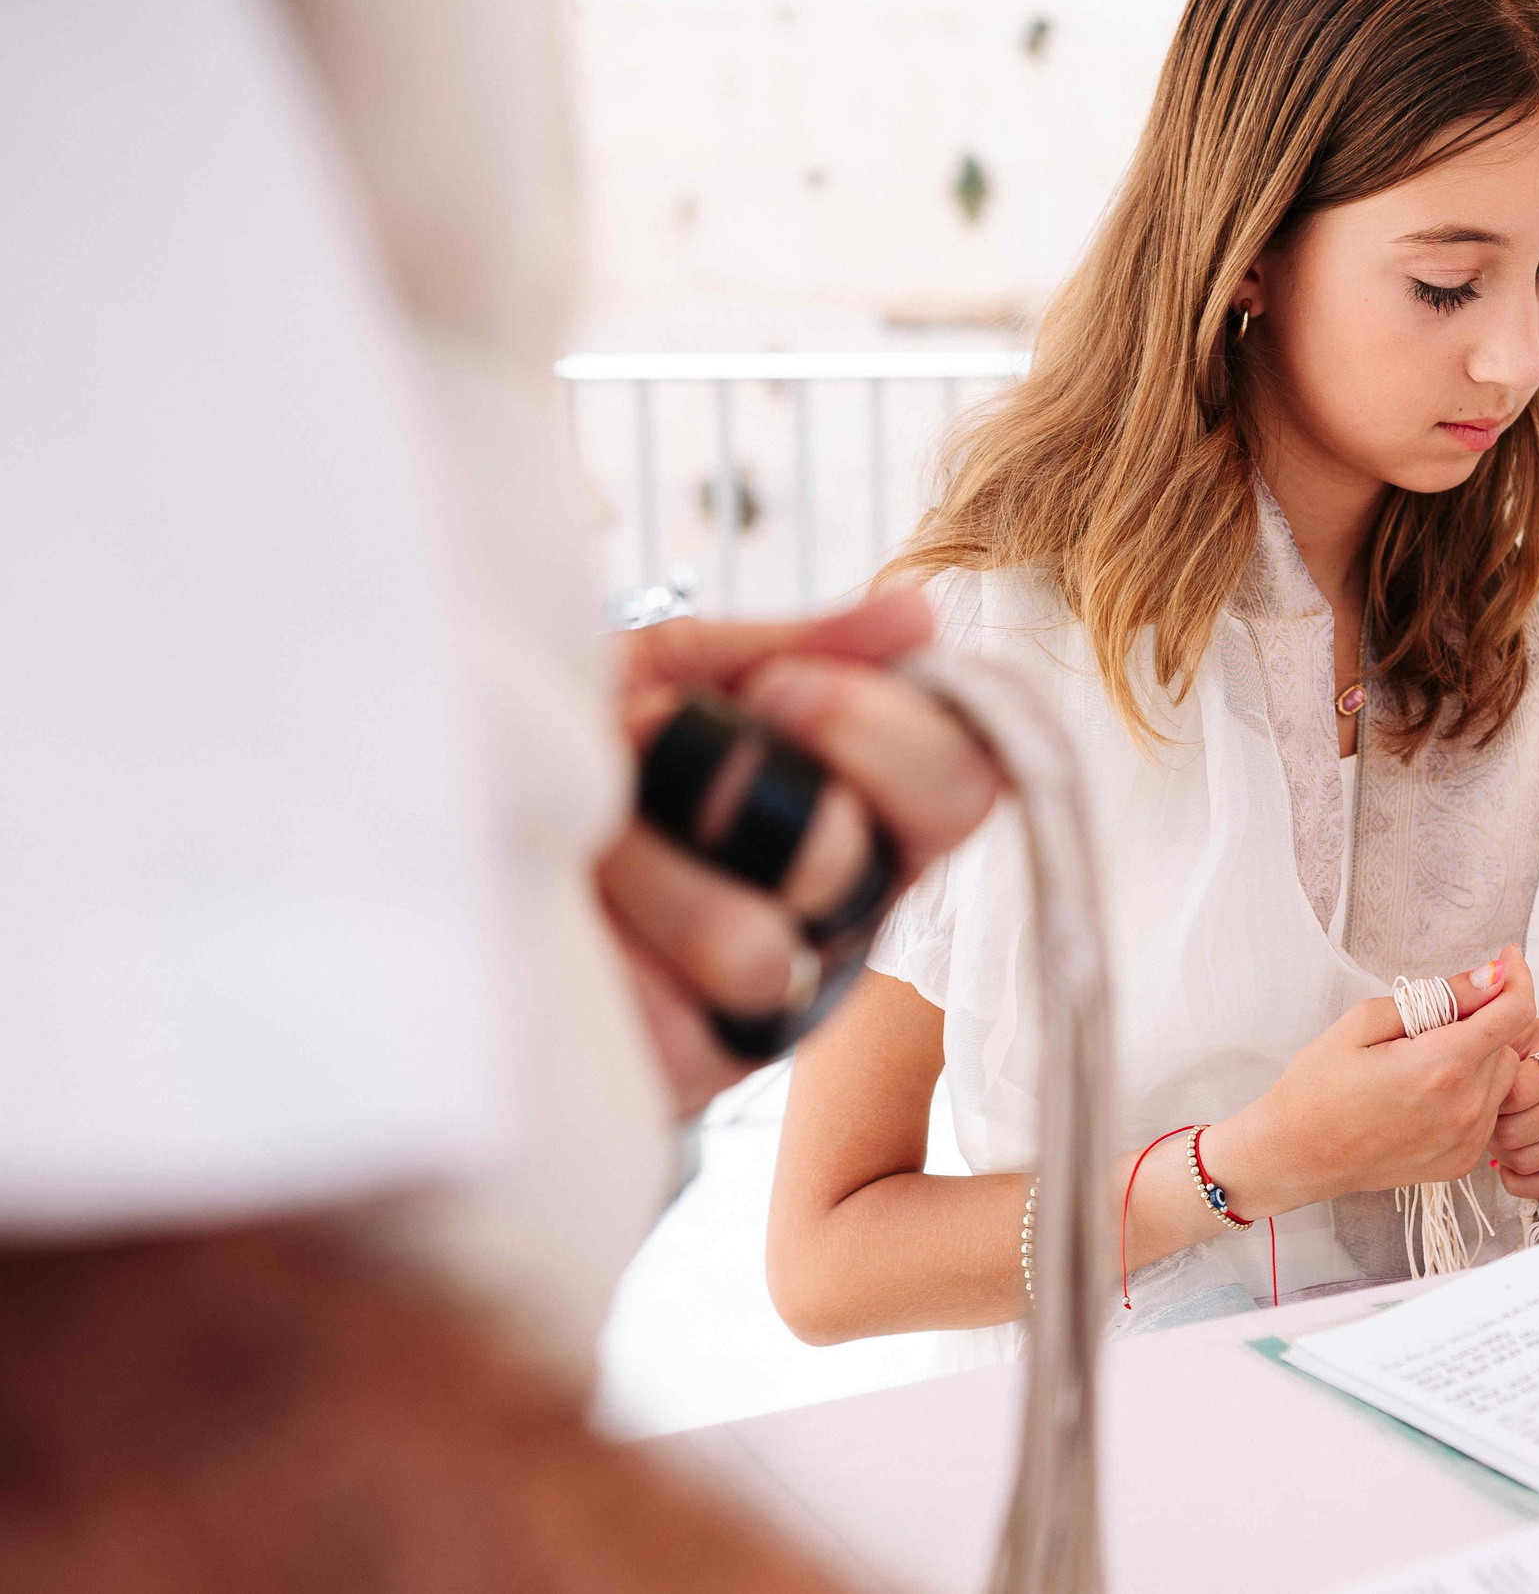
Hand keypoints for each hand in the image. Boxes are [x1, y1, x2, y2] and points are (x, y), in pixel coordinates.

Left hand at [595, 588, 1001, 1114]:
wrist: (423, 825)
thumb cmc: (568, 750)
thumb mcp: (677, 674)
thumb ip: (799, 647)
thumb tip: (920, 612)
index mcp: (864, 812)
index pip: (964, 782)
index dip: (884, 730)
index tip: (781, 691)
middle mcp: (837, 916)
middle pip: (852, 857)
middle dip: (738, 783)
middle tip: (658, 753)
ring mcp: (768, 1005)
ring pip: (754, 946)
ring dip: (642, 865)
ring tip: (586, 839)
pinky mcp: (682, 1076)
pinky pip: (666, 1016)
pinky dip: (594, 939)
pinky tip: (567, 918)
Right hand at [1210, 948, 1532, 1214]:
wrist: (1297, 1154)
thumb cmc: (1319, 1084)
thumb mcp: (1365, 1021)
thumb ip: (1439, 996)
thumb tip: (1491, 976)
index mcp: (1443, 1065)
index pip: (1514, 1011)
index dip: (1516, 976)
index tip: (1506, 959)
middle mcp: (1466, 1107)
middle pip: (1507, 1044)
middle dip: (1481, 1025)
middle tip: (1428, 1028)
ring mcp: (1467, 1140)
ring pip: (1502, 1078)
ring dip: (1478, 1061)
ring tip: (1423, 1065)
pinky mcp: (1461, 1161)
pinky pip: (1487, 1113)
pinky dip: (1469, 1095)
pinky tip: (1425, 1097)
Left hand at [1492, 1019, 1538, 1199]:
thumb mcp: (1526, 1030)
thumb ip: (1494, 1042)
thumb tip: (1459, 1062)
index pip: (1514, 1095)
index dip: (1490, 1097)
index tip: (1488, 1090)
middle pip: (1515, 1133)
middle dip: (1493, 1127)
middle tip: (1493, 1116)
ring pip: (1527, 1162)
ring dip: (1504, 1153)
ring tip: (1505, 1132)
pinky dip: (1522, 1182)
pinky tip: (1512, 1163)